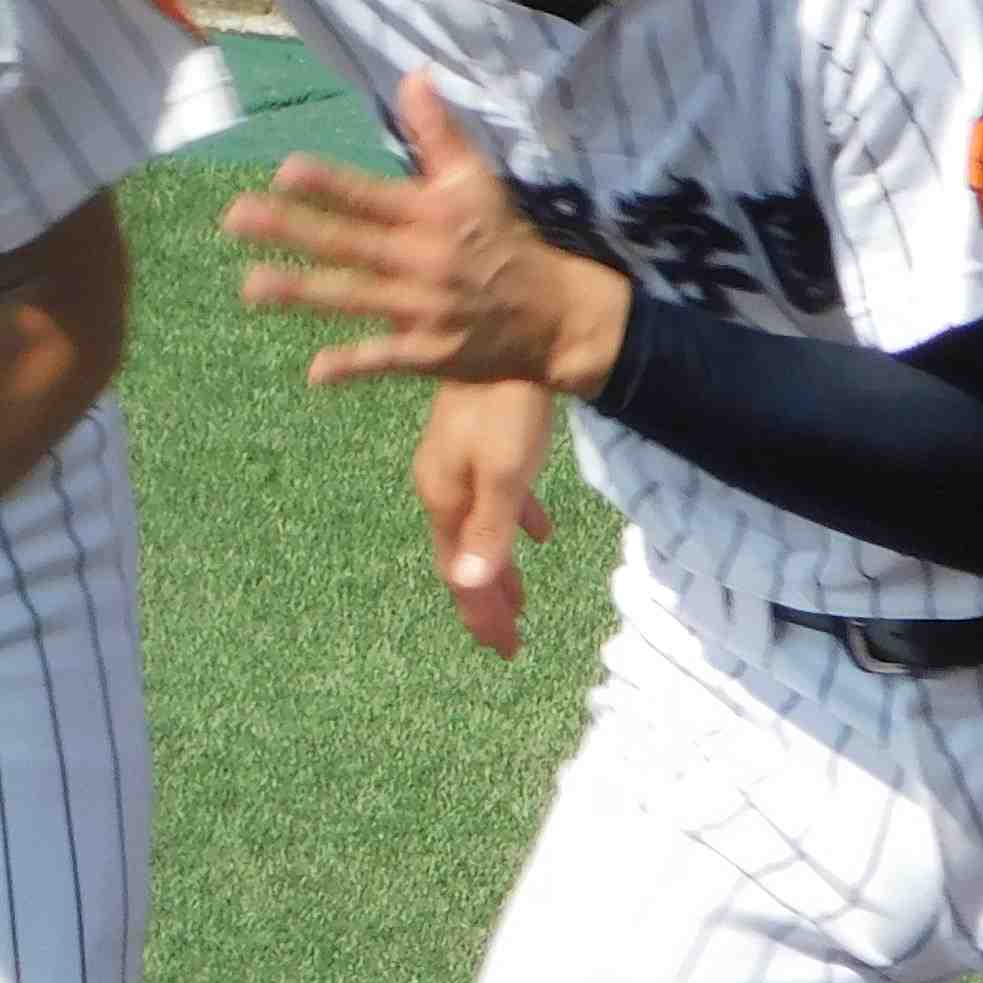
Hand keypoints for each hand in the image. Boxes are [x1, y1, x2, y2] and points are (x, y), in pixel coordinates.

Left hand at [229, 70, 633, 396]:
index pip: (372, 196)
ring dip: (302, 293)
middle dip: (291, 230)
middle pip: (349, 244)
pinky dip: (353, 366)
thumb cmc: (504, 239)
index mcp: (431, 215)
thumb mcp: (477, 182)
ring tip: (250, 287)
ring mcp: (425, 310)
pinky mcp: (432, 354)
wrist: (554, 313)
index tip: (284, 171)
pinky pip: (386, 359)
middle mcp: (424, 260)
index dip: (330, 185)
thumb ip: (438, 133)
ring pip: (355, 298)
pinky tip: (315, 372)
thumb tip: (413, 76)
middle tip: (236, 218)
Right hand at [412, 380, 559, 657]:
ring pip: (478, 530)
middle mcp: (442, 485)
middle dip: (487, 600)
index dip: (481, 615)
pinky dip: (514, 522)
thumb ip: (490, 529)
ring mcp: (458, 462)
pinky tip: (541, 531)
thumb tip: (470, 588)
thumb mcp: (504, 472)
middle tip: (511, 639)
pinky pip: (494, 496)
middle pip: (465, 557)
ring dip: (500, 567)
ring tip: (522, 600)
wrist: (511, 331)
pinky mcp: (477, 440)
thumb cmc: (508, 406)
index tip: (504, 650)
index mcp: (444, 499)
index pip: (460, 575)